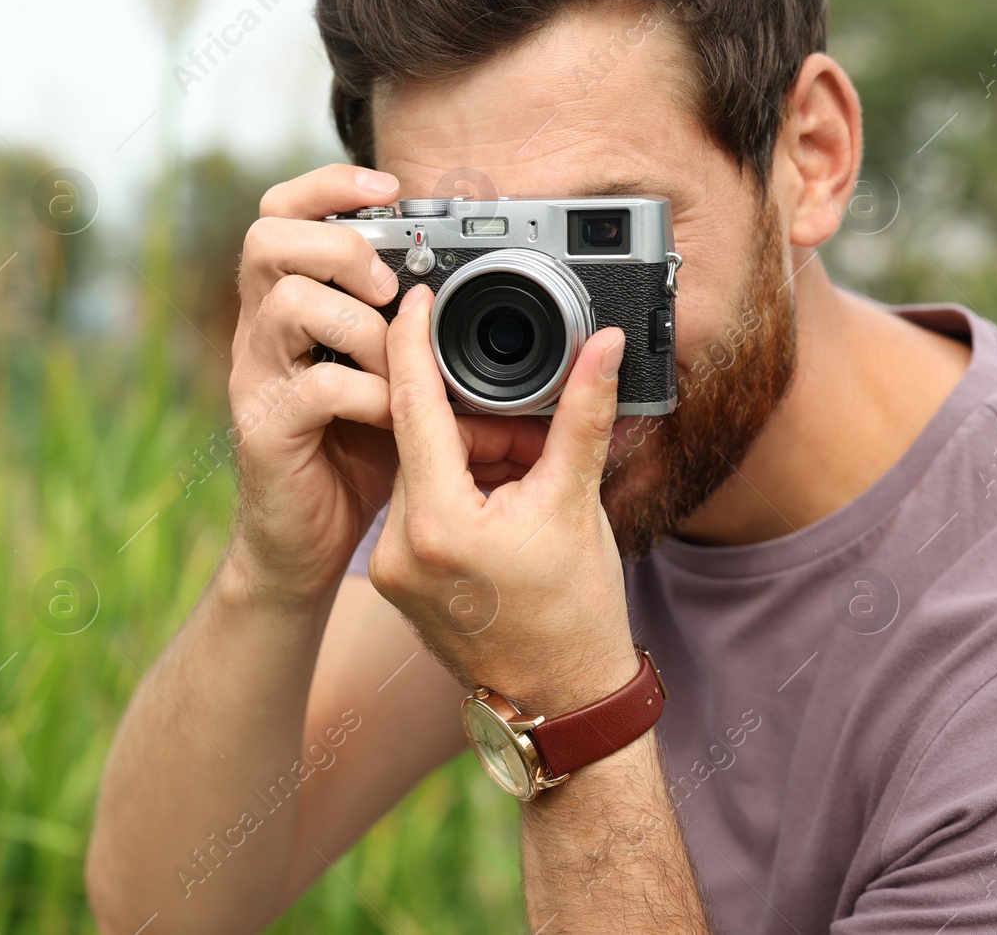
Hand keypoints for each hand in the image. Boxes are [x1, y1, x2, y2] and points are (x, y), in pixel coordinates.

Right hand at [224, 164, 404, 605]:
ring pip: (288, 304)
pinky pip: (315, 387)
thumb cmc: (353, 453)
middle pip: (266, 239)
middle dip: (340, 246)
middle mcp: (259, 332)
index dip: (328, 185)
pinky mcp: (266, 429)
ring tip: (393, 361)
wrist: (307, 544)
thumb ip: (406, 328)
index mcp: (285, 304)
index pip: (279, 212)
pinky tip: (391, 416)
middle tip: (388, 287)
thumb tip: (468, 277)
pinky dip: (367, 393)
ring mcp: (256, 379)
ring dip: (359, 323)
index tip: (388, 188)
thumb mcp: (386, 374)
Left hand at [367, 284, 637, 712]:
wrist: (563, 699)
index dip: (412, 341)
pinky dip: (459, 488)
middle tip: (531, 430)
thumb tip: (603, 344)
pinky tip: (503, 499)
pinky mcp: (398, 579)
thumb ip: (582, 414)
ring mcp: (392, 568)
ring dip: (471, 456)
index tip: (415, 297)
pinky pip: (421, 506)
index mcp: (438, 525)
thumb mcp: (577, 501)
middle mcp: (400, 547)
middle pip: (421, 438)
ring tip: (527, 476)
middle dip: (475, 419)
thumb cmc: (575, 613)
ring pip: (422, 472)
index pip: (411, 405)